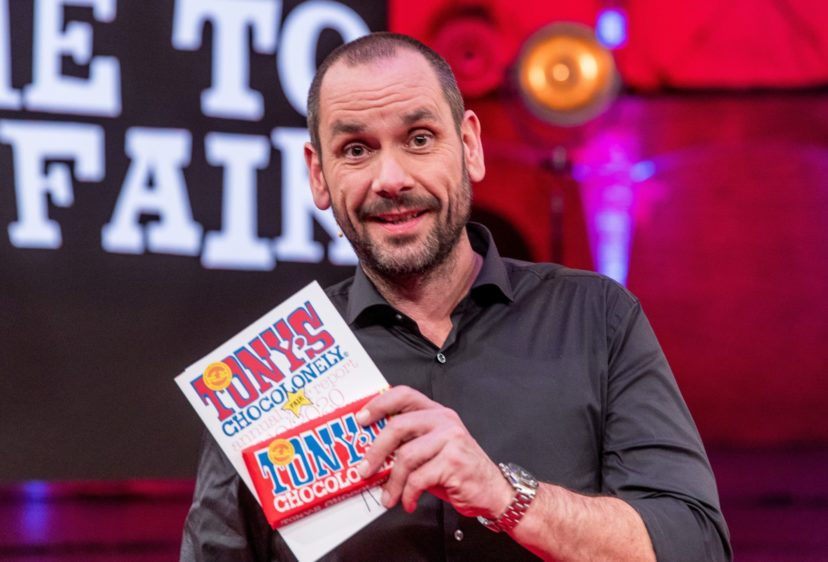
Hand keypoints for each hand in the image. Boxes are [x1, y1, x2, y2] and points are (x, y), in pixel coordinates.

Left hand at [355, 386, 512, 518]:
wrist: (491, 491)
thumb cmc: (457, 471)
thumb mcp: (431, 450)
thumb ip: (407, 444)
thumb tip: (371, 453)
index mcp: (436, 413)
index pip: (404, 395)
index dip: (379, 404)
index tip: (361, 419)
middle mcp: (444, 421)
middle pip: (398, 425)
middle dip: (375, 451)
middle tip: (364, 469)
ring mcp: (451, 440)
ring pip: (406, 456)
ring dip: (392, 482)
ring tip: (388, 496)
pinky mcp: (453, 462)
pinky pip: (419, 478)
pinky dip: (408, 494)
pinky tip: (408, 501)